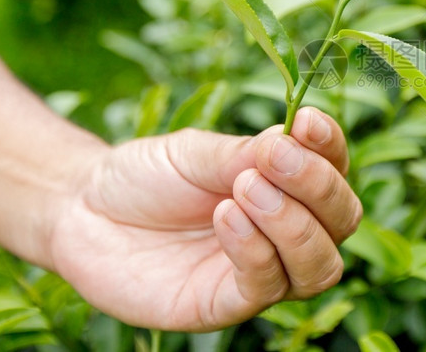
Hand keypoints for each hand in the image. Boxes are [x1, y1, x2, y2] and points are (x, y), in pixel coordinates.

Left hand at [48, 107, 361, 330]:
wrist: (82, 211)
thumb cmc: (147, 176)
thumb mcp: (196, 152)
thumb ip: (245, 153)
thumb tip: (294, 141)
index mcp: (286, 185)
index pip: (335, 169)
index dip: (330, 148)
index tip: (306, 122)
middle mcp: (285, 230)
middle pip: (343, 220)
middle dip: (317, 186)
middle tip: (271, 159)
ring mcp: (262, 270)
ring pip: (321, 265)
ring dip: (294, 225)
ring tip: (245, 189)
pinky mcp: (225, 303)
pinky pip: (266, 287)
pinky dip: (255, 250)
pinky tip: (225, 217)